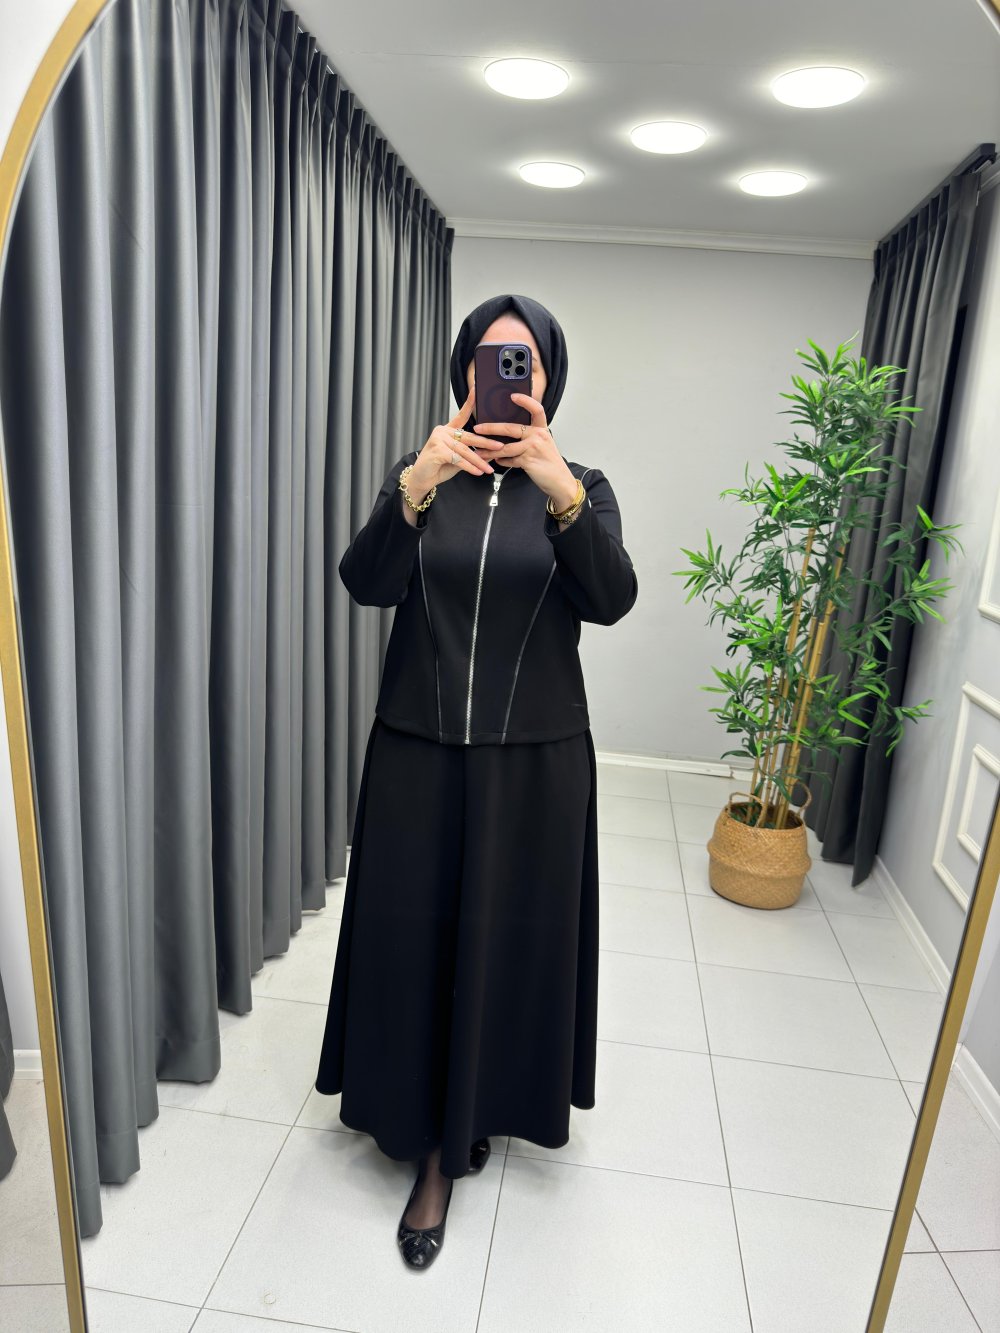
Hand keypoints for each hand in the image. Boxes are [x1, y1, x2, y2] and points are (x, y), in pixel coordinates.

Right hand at [408, 388, 497, 495]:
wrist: (422, 479)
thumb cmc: (439, 467)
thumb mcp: (459, 460)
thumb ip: (471, 455)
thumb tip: (490, 453)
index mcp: (448, 431)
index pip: (461, 415)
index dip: (469, 403)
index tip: (476, 390)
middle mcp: (443, 432)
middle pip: (469, 436)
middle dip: (486, 443)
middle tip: (500, 446)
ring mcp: (439, 439)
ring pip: (465, 450)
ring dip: (479, 461)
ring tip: (489, 469)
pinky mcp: (438, 450)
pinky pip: (458, 459)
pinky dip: (469, 467)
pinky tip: (477, 472)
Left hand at [472, 393, 578, 510]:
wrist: (560, 481)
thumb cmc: (550, 463)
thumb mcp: (543, 445)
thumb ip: (529, 437)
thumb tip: (506, 434)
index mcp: (542, 429)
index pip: (536, 409)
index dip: (525, 401)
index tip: (513, 396)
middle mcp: (538, 435)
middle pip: (510, 428)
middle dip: (491, 428)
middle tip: (478, 428)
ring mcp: (533, 447)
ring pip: (505, 447)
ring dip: (490, 450)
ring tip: (480, 452)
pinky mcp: (528, 460)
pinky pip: (509, 460)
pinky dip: (502, 461)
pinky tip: (497, 461)